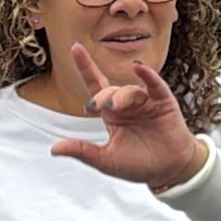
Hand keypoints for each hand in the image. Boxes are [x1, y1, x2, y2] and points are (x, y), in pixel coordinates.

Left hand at [50, 45, 205, 189]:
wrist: (167, 172)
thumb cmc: (138, 165)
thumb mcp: (105, 160)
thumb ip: (82, 151)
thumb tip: (53, 149)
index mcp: (111, 115)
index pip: (95, 86)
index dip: (86, 67)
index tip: (75, 48)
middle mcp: (127, 105)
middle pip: (110, 90)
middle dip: (102, 96)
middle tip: (97, 108)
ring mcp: (146, 102)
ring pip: (130, 90)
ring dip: (121, 96)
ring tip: (114, 108)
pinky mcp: (163, 103)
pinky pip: (154, 85)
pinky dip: (147, 75)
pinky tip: (139, 68)